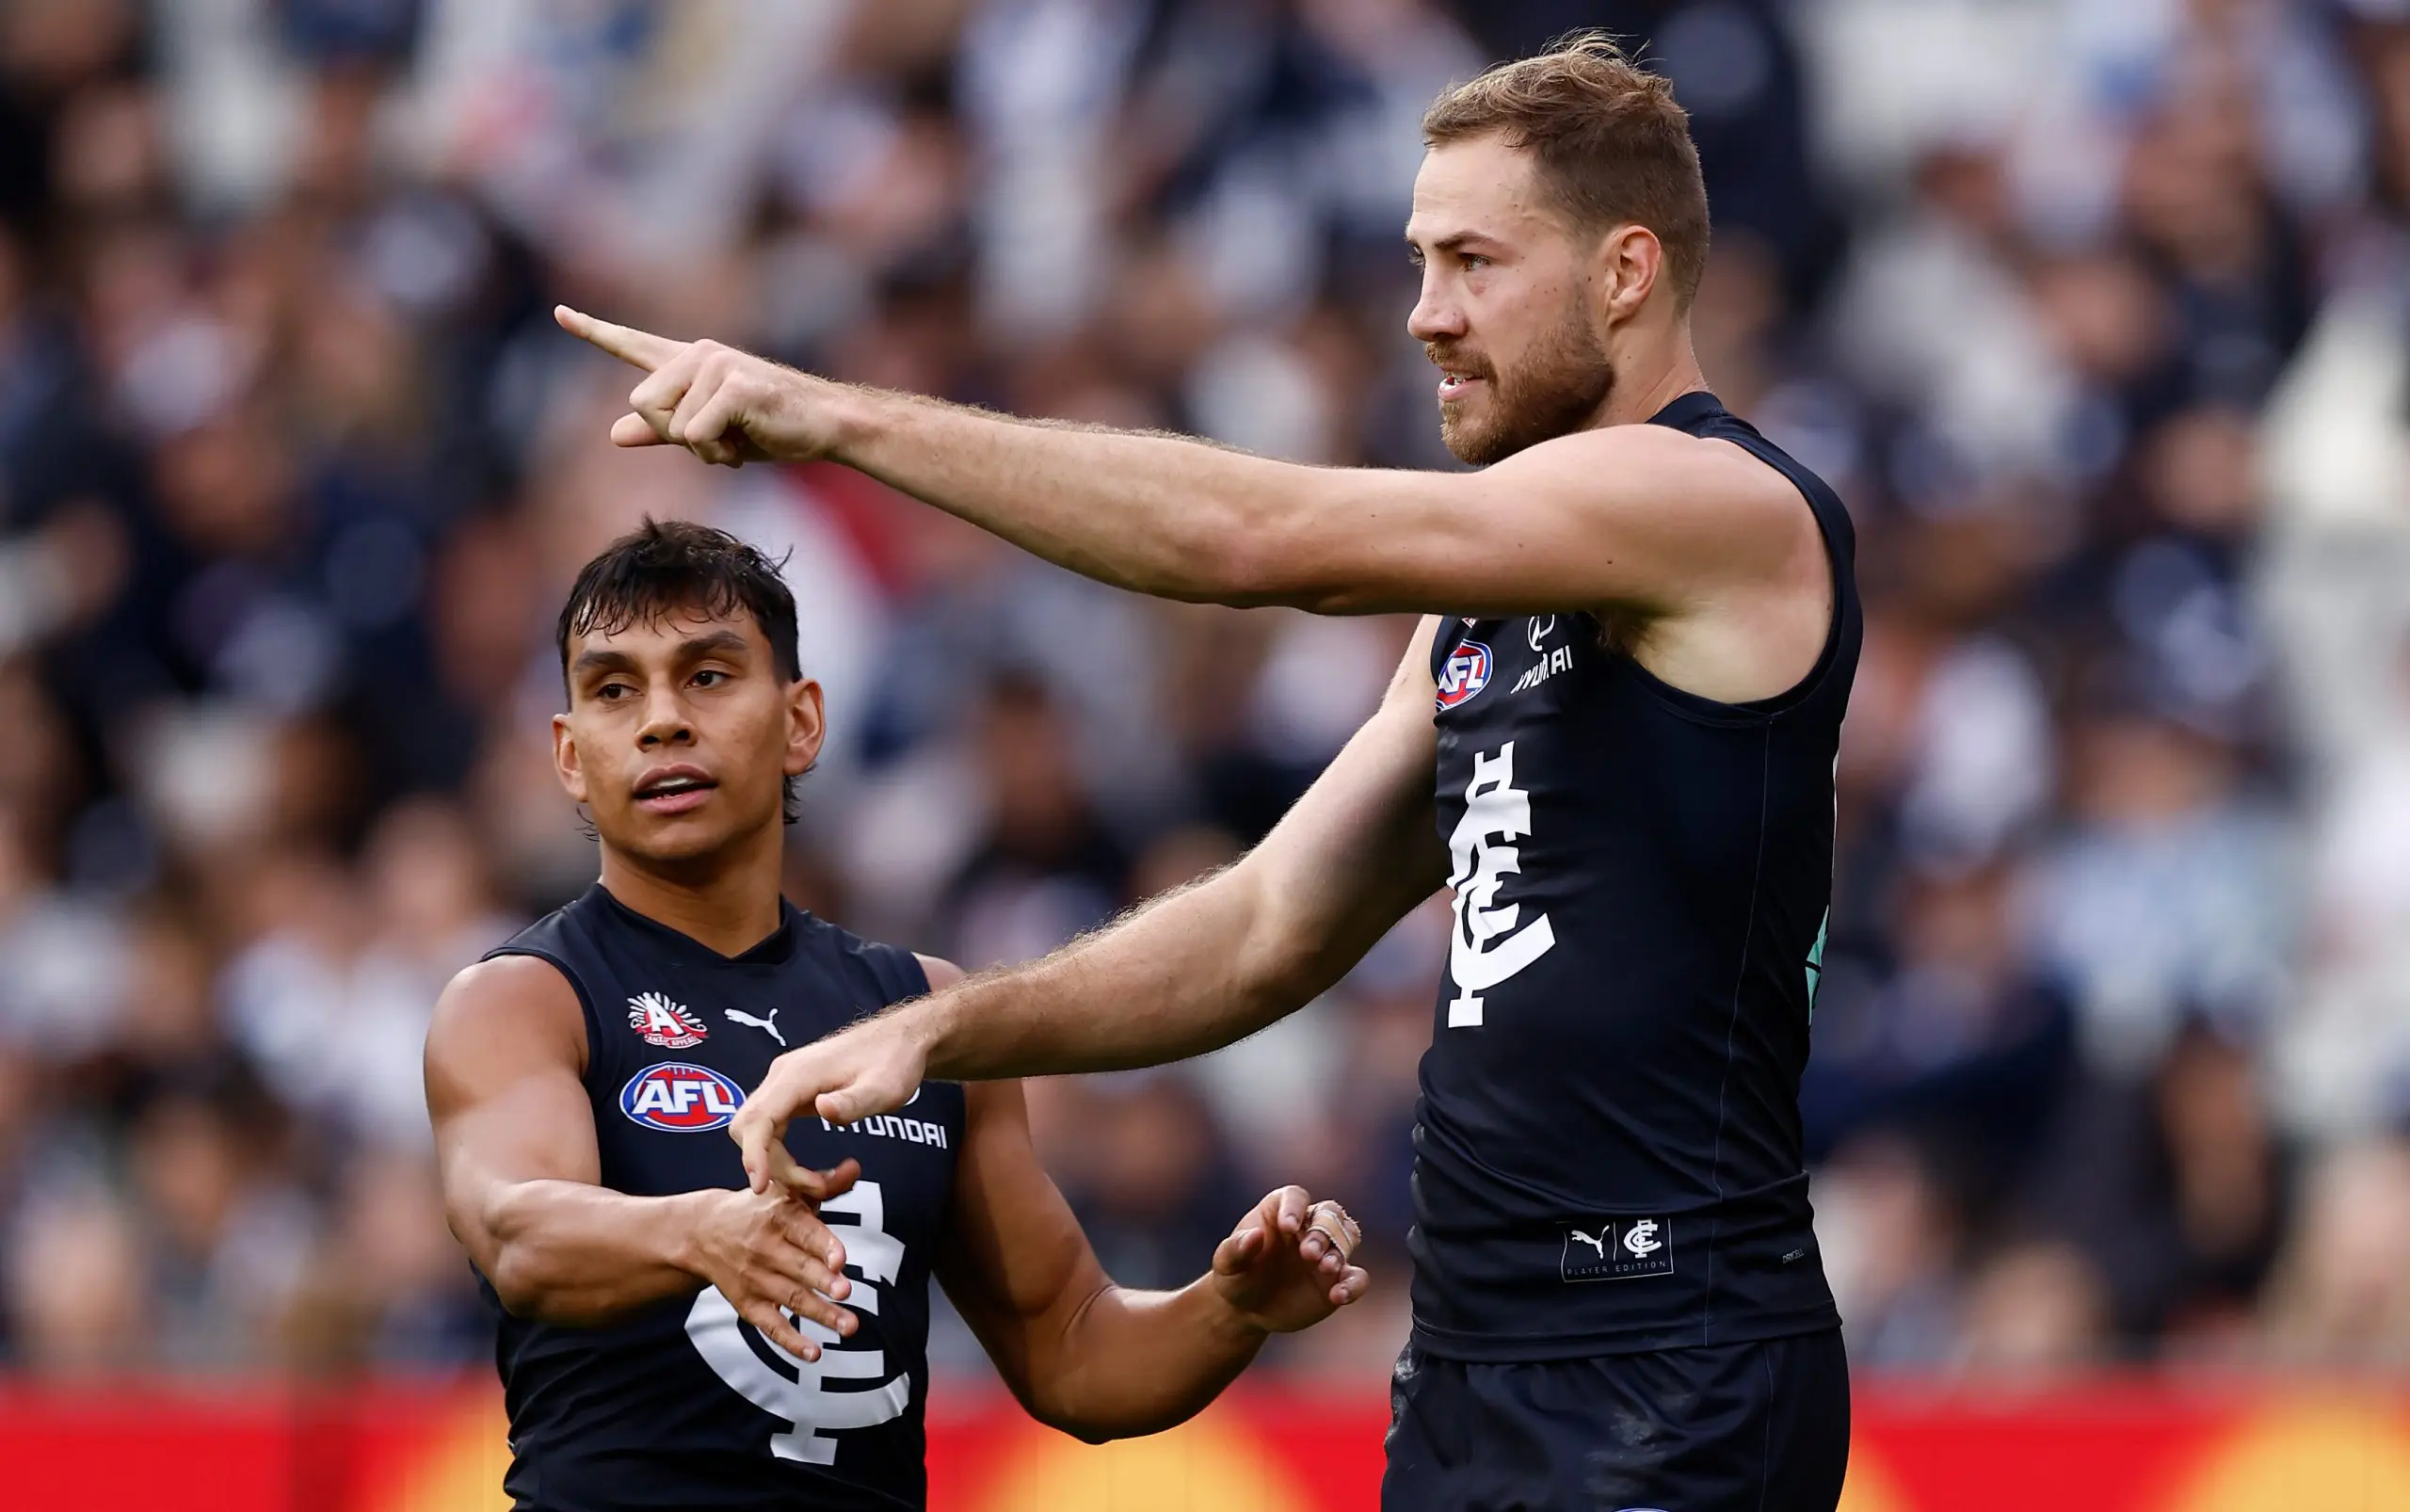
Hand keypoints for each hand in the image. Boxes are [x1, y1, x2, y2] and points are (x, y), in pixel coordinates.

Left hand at [554, 306, 843, 465]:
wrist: (824, 425)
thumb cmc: (770, 427)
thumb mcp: (709, 433)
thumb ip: (662, 430)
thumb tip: (615, 434)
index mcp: (689, 363)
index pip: (632, 345)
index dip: (593, 331)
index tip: (560, 313)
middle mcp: (698, 354)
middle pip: (643, 404)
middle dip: (674, 435)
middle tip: (717, 440)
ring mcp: (717, 364)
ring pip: (672, 425)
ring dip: (702, 449)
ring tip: (737, 439)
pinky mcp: (734, 384)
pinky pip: (696, 433)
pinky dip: (718, 452)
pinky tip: (746, 444)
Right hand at [689, 1164, 862, 1361]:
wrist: (702, 1231)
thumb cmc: (759, 1209)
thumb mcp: (787, 1190)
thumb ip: (825, 1184)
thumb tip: (855, 1167)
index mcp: (778, 1216)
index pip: (803, 1232)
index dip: (823, 1245)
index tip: (840, 1259)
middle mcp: (765, 1248)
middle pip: (799, 1268)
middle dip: (823, 1281)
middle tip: (846, 1292)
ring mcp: (755, 1278)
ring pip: (791, 1298)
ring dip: (821, 1314)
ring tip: (849, 1326)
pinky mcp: (747, 1303)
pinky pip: (770, 1326)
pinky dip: (791, 1341)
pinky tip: (814, 1352)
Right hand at [731, 1014, 929, 1195]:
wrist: (902, 1040)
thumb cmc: (895, 1062)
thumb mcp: (883, 1089)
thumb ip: (853, 1102)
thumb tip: (821, 1109)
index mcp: (798, 1074)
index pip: (758, 1118)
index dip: (753, 1154)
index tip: (759, 1186)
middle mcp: (782, 1075)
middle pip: (749, 1128)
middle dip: (769, 1164)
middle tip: (813, 1186)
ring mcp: (784, 1082)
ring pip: (756, 1130)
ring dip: (776, 1162)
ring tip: (818, 1181)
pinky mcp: (791, 1091)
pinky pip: (770, 1127)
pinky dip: (778, 1152)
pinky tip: (805, 1169)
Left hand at [1209, 1186, 1368, 1334]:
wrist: (1248, 1309)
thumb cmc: (1236, 1277)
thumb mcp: (1226, 1266)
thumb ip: (1235, 1249)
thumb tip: (1254, 1235)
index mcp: (1279, 1211)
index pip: (1294, 1197)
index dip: (1294, 1208)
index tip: (1288, 1226)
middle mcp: (1308, 1226)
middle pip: (1328, 1213)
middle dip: (1322, 1230)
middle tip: (1309, 1253)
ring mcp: (1326, 1252)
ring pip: (1348, 1236)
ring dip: (1341, 1250)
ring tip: (1326, 1268)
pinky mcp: (1338, 1279)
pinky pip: (1357, 1277)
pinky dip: (1354, 1284)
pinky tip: (1339, 1296)